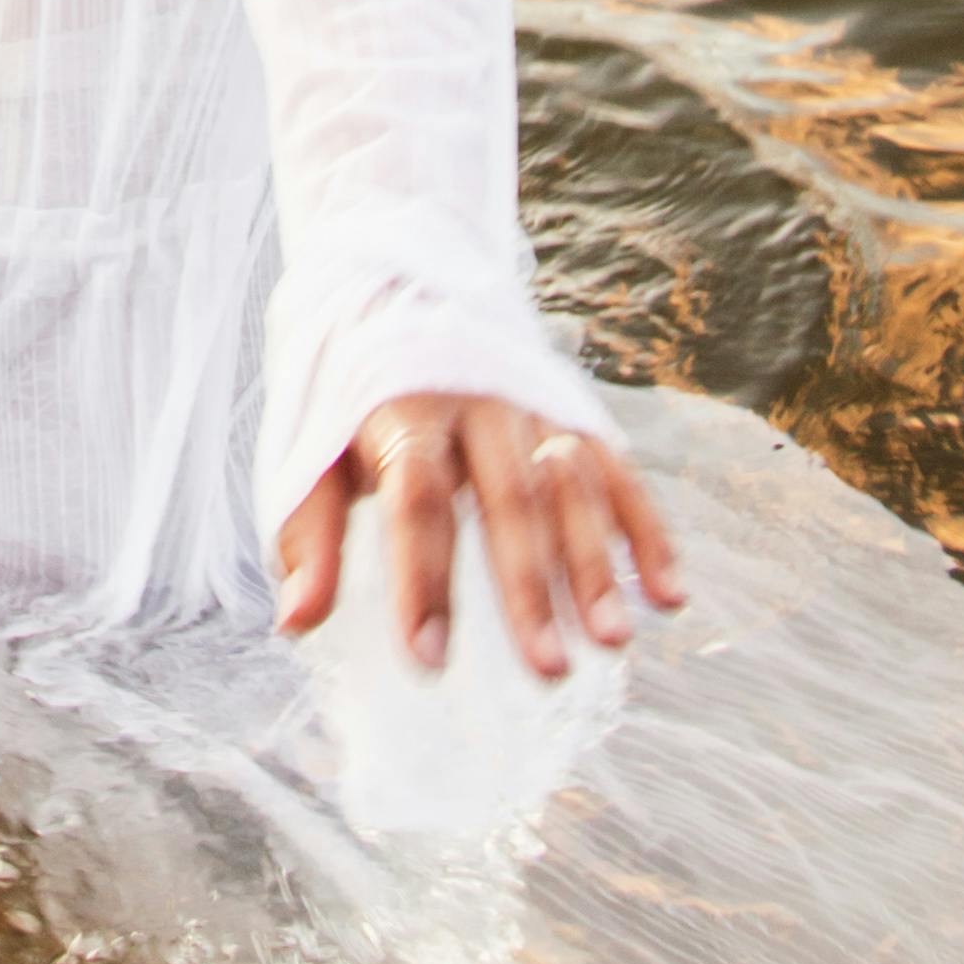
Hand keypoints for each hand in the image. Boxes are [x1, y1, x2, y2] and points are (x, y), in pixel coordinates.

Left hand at [270, 393, 686, 679]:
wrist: (394, 290)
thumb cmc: (345, 399)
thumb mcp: (310, 454)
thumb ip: (309, 536)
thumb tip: (295, 624)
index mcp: (400, 412)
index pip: (416, 501)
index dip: (423, 580)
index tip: (428, 660)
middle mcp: (476, 406)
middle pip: (509, 501)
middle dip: (529, 590)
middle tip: (546, 673)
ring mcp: (532, 408)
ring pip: (572, 489)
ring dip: (596, 567)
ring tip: (611, 642)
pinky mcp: (571, 415)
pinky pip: (617, 473)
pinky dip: (646, 532)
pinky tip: (668, 596)